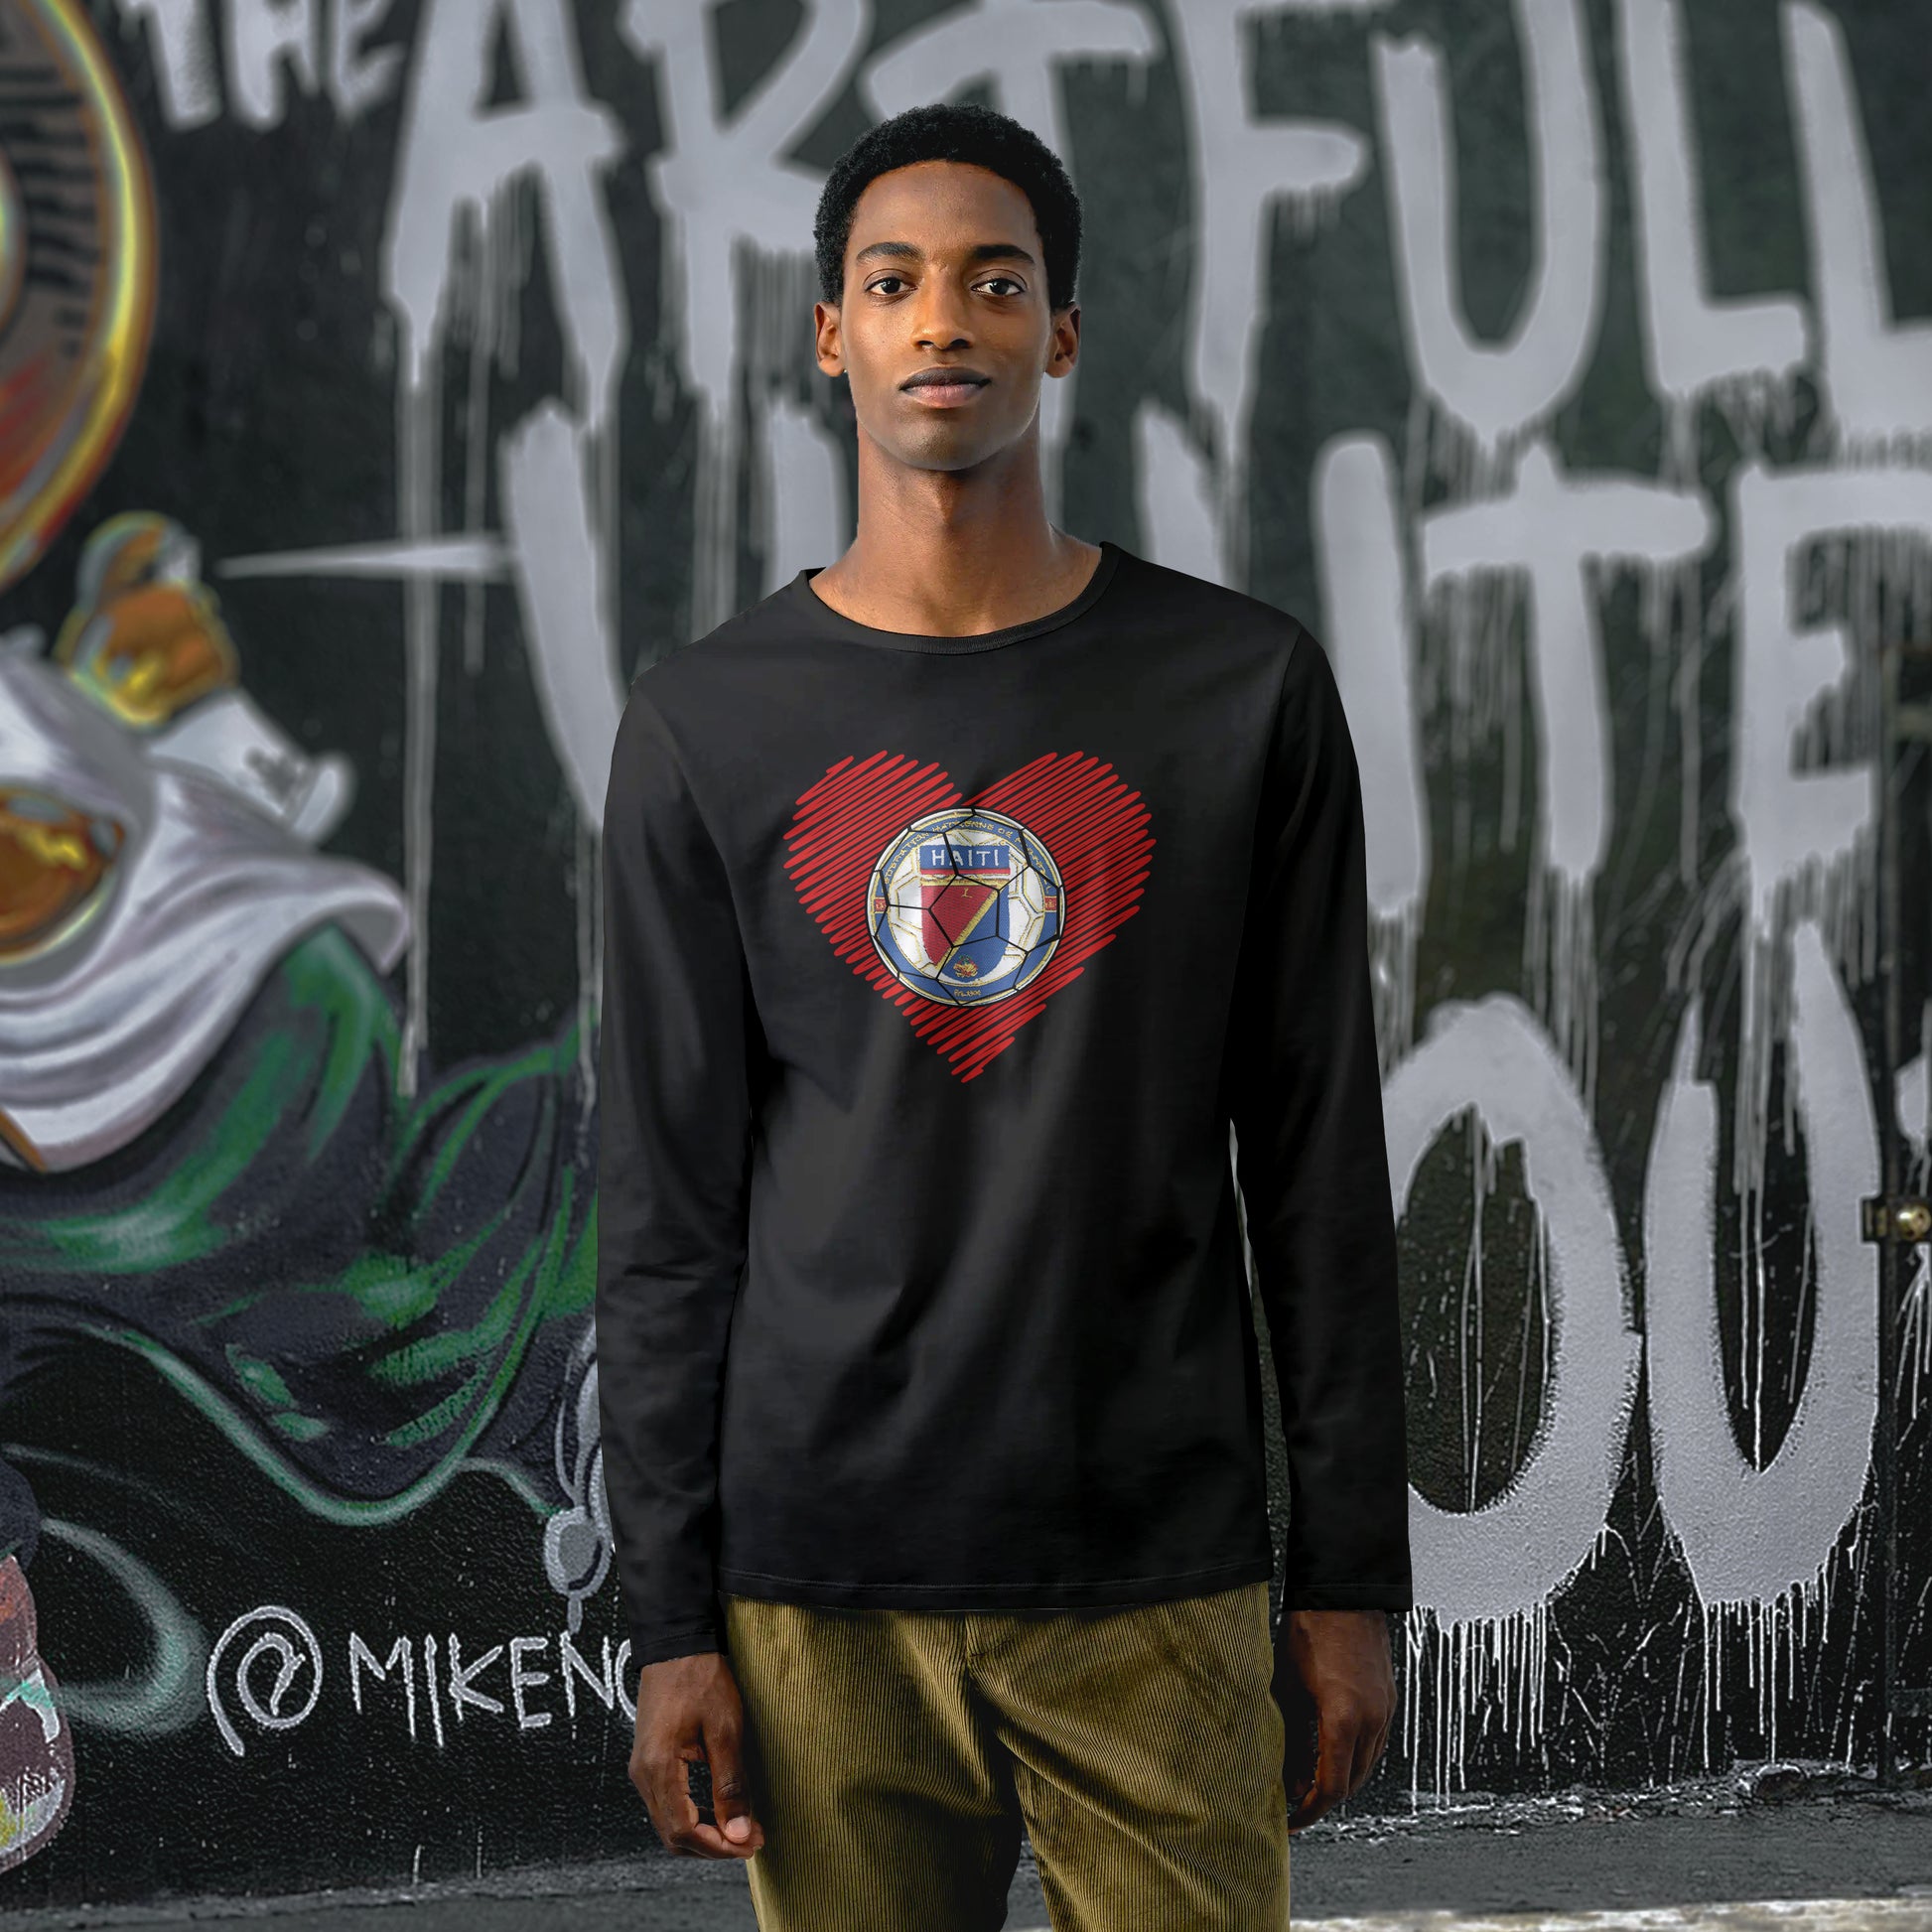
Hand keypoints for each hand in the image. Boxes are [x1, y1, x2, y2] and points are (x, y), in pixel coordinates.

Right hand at [628, 1649, 765, 1858]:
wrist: (676, 1644)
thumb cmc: (700, 1679)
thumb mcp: (725, 1730)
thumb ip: (730, 1785)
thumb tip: (739, 1833)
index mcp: (658, 1768)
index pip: (684, 1831)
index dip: (719, 1846)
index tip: (751, 1844)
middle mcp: (643, 1775)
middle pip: (673, 1835)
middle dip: (713, 1846)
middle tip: (751, 1839)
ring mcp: (642, 1769)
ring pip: (669, 1823)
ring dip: (704, 1834)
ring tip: (741, 1828)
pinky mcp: (649, 1761)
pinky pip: (668, 1804)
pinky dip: (693, 1817)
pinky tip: (718, 1810)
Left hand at [1272, 1608, 1394, 1831]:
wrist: (1342, 1591)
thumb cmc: (1308, 1631)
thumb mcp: (1287, 1685)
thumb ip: (1287, 1734)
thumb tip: (1285, 1773)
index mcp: (1343, 1719)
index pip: (1332, 1788)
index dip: (1309, 1810)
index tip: (1290, 1819)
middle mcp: (1372, 1720)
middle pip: (1352, 1783)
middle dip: (1323, 1798)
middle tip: (1293, 1801)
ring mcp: (1385, 1709)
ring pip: (1367, 1765)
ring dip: (1340, 1778)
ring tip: (1308, 1777)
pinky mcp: (1389, 1698)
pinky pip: (1374, 1742)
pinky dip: (1354, 1756)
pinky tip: (1331, 1750)